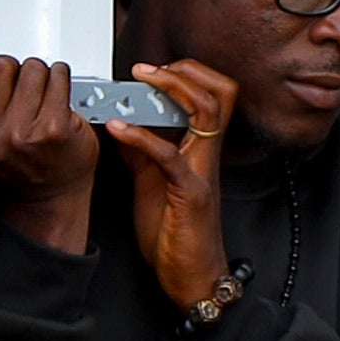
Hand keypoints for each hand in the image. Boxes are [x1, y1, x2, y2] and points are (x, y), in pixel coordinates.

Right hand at [0, 48, 97, 254]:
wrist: (46, 200)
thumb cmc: (13, 169)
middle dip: (10, 70)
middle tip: (15, 84)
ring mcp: (23, 132)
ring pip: (32, 69)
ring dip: (39, 74)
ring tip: (39, 92)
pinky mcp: (55, 127)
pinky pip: (58, 78)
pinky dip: (61, 78)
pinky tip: (57, 90)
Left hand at [102, 60, 238, 312]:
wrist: (188, 273)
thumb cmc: (173, 228)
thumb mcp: (152, 178)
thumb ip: (143, 149)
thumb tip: (121, 119)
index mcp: (199, 148)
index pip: (215, 95)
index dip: (188, 73)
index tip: (152, 68)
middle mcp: (207, 154)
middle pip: (222, 93)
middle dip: (186, 71)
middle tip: (148, 68)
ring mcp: (201, 171)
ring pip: (207, 113)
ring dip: (171, 88)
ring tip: (138, 79)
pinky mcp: (190, 193)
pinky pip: (170, 155)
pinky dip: (141, 135)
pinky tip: (118, 127)